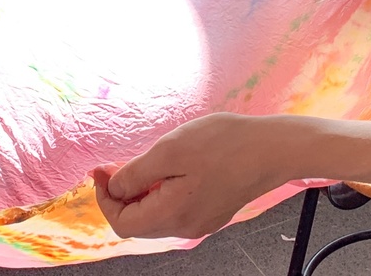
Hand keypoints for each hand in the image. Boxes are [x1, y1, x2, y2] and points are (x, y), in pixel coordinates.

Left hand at [91, 113, 288, 239]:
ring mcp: (201, 221)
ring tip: (144, 163)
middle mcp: (186, 227)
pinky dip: (161, 192)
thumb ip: (136, 174)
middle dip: (121, 195)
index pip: (121, 223)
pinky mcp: (212, 211)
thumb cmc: (223, 144)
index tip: (99, 171)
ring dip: (141, 192)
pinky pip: (175, 208)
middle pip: (138, 223)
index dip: (103, 197)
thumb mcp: (169, 151)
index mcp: (172, 215)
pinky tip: (168, 168)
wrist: (271, 148)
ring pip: (156, 215)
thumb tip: (113, 188)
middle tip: (117, 164)